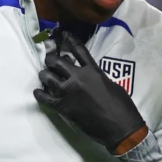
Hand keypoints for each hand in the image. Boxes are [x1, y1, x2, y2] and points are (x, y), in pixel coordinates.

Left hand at [34, 33, 148, 153]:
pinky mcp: (62, 106)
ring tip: (47, 78)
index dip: (68, 39)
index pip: (78, 50)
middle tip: (51, 62)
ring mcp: (68, 92)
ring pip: (46, 76)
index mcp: (93, 71)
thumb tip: (87, 73)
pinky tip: (41, 92)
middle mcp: (78, 77)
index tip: (62, 33)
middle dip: (51, 60)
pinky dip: (40, 93)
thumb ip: (96, 76)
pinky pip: (43, 96)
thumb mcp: (111, 84)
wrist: (119, 127)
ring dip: (45, 75)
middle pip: (56, 61)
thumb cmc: (122, 106)